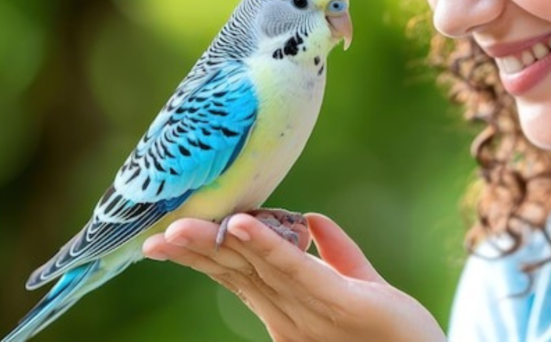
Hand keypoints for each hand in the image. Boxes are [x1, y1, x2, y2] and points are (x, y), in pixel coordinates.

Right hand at [142, 212, 445, 341]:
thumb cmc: (397, 332)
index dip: (203, 254)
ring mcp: (313, 313)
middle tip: (152, 231)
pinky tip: (242, 223)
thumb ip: (339, 254)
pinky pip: (297, 271)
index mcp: (292, 307)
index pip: (239, 275)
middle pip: (236, 273)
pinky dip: (267, 246)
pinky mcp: (342, 304)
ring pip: (254, 271)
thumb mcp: (361, 286)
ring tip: (180, 224)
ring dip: (216, 245)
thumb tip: (312, 219)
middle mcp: (293, 313)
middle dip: (194, 251)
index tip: (167, 232)